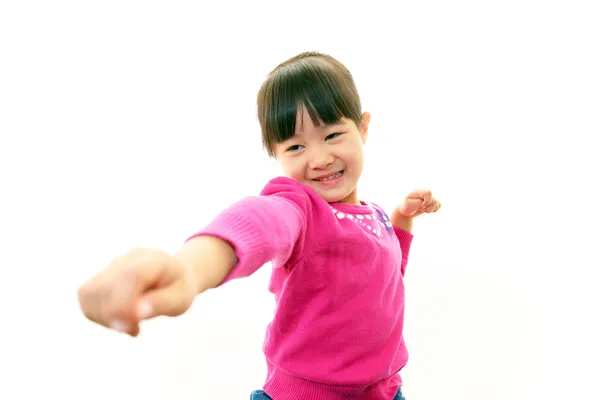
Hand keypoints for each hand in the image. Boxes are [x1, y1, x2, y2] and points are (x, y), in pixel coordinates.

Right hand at [78, 248, 196, 336]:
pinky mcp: (101, 276)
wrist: (174, 274)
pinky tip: (119, 319)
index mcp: (153, 260)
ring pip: (88, 293)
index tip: (131, 327)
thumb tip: (137, 312)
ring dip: (103, 317)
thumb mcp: (181, 298)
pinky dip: (97, 314)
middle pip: (104, 286)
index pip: (130, 276)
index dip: (124, 303)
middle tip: (134, 328)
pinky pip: (86, 298)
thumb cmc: (179, 288)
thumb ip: (162, 303)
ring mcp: (112, 266)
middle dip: (113, 315)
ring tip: (129, 324)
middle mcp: (128, 259)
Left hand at [395, 189, 440, 217]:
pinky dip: (434, 210)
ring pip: (437, 203)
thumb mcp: (409, 205)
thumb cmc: (406, 207)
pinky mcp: (431, 201)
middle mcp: (424, 192)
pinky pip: (439, 205)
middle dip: (428, 208)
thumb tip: (429, 203)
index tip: (421, 206)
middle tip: (420, 209)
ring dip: (430, 209)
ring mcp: (429, 197)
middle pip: (434, 200)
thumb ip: (419, 203)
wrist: (405, 211)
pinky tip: (426, 210)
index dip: (427, 201)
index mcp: (418, 191)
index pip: (428, 192)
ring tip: (422, 209)